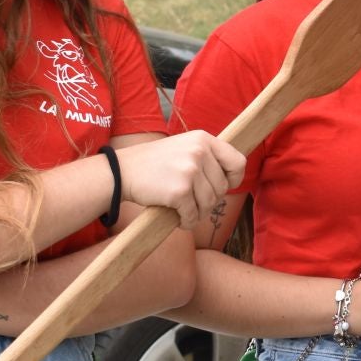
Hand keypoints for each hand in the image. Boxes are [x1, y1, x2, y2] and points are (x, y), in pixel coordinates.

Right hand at [117, 132, 245, 230]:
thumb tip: (232, 178)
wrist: (122, 171)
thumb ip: (207, 157)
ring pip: (209, 203)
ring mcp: (190, 171)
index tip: (223, 186)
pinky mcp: (179, 191)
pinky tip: (178, 218)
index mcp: (204, 139)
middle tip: (192, 201)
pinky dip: (187, 221)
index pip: (238, 162)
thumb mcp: (184, 147)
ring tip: (185, 211)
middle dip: (209, 200)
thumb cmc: (154, 163)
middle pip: (222, 188)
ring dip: (198, 213)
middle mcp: (199, 152)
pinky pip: (193, 215)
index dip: (234, 179)